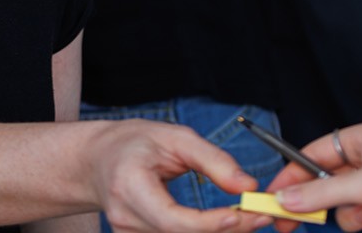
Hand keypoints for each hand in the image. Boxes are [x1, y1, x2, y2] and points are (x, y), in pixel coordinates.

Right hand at [86, 120, 272, 232]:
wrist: (98, 161)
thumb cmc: (135, 144)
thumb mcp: (175, 137)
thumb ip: (213, 160)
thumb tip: (248, 185)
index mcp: (128, 187)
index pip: (172, 219)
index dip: (209, 224)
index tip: (242, 214)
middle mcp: (125, 218)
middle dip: (227, 230)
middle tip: (263, 215)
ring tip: (248, 216)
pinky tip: (224, 223)